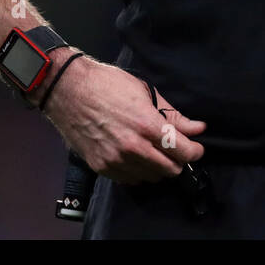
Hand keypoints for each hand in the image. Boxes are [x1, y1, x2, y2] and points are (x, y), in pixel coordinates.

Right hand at [41, 57, 206, 183]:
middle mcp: (132, 147)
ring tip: (155, 150)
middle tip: (177, 149)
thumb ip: (173, 115)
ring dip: (159, 167)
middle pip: (170, 169)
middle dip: (179, 160)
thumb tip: (197, 128)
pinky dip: (139, 171)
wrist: (67, 90)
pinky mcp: (101, 167)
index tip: (197, 148)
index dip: (195, 151)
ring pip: (151, 177)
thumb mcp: (145, 92)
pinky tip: (137, 156)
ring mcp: (115, 160)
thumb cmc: (106, 84)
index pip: (182, 151)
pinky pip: (130, 179)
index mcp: (146, 124)